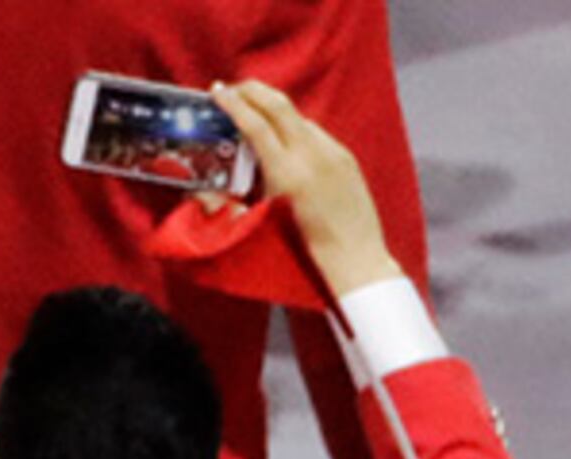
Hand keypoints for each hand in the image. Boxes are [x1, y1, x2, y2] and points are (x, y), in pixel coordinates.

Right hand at [215, 80, 400, 293]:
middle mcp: (310, 154)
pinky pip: (315, 133)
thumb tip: (215, 184)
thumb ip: (242, 194)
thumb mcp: (266, 220)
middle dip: (253, 90)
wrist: (354, 257)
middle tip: (233, 89)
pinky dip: (295, 130)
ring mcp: (331, 152)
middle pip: (278, 105)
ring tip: (255, 114)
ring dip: (273, 109)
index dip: (233, 104)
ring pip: (297, 117)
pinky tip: (286, 141)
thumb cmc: (305, 250)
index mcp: (287, 173)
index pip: (255, 125)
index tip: (218, 93)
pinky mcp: (345, 156)